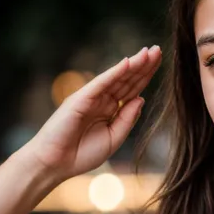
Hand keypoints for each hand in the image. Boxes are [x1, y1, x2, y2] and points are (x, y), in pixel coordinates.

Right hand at [22, 45, 161, 181]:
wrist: (55, 164)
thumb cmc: (81, 154)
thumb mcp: (114, 138)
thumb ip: (127, 119)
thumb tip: (141, 98)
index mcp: (110, 110)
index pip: (131, 89)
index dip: (145, 76)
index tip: (159, 61)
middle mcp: (101, 100)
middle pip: (127, 80)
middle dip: (143, 65)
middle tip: (158, 49)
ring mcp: (90, 97)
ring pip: (116, 78)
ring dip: (133, 64)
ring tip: (148, 52)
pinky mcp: (80, 99)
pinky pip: (100, 84)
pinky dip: (114, 73)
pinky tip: (128, 63)